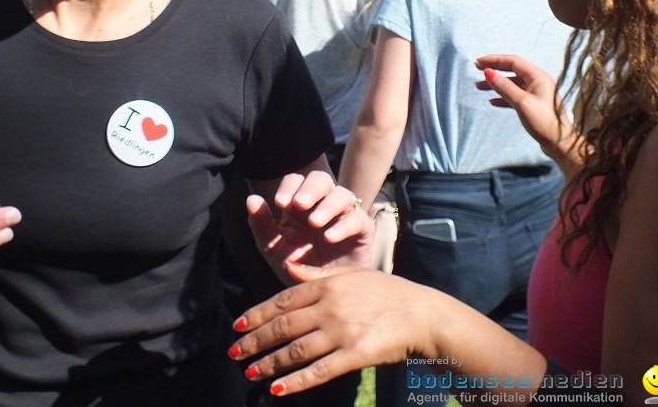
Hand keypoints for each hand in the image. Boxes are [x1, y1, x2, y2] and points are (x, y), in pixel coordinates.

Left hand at [230, 265, 436, 395]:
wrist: (423, 314)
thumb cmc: (388, 294)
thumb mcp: (353, 276)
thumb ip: (318, 276)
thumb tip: (289, 268)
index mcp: (329, 285)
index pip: (283, 300)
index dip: (257, 314)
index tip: (238, 325)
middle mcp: (331, 307)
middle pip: (283, 325)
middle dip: (255, 340)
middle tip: (234, 352)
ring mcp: (342, 331)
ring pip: (296, 350)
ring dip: (269, 363)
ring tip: (250, 372)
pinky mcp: (355, 354)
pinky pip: (319, 371)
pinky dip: (296, 381)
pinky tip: (278, 389)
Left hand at [247, 170, 373, 281]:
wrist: (324, 298)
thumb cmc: (299, 269)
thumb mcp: (274, 249)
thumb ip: (262, 225)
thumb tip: (251, 198)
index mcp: (299, 205)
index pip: (296, 180)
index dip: (289, 187)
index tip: (280, 203)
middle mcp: (322, 204)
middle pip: (321, 179)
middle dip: (310, 188)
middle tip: (300, 203)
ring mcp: (344, 215)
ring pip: (342, 194)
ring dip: (327, 205)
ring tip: (315, 222)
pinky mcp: (362, 230)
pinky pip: (358, 218)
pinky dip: (343, 225)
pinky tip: (329, 237)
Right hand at [475, 53, 583, 174]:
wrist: (560, 143)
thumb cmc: (544, 123)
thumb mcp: (521, 103)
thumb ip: (504, 87)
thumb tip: (489, 73)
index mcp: (538, 77)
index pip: (513, 61)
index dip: (494, 60)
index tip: (478, 63)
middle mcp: (538, 82)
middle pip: (512, 70)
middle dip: (494, 69)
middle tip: (477, 69)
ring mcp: (537, 93)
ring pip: (512, 83)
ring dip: (496, 84)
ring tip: (480, 87)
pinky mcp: (534, 105)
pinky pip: (516, 95)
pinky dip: (503, 96)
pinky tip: (493, 101)